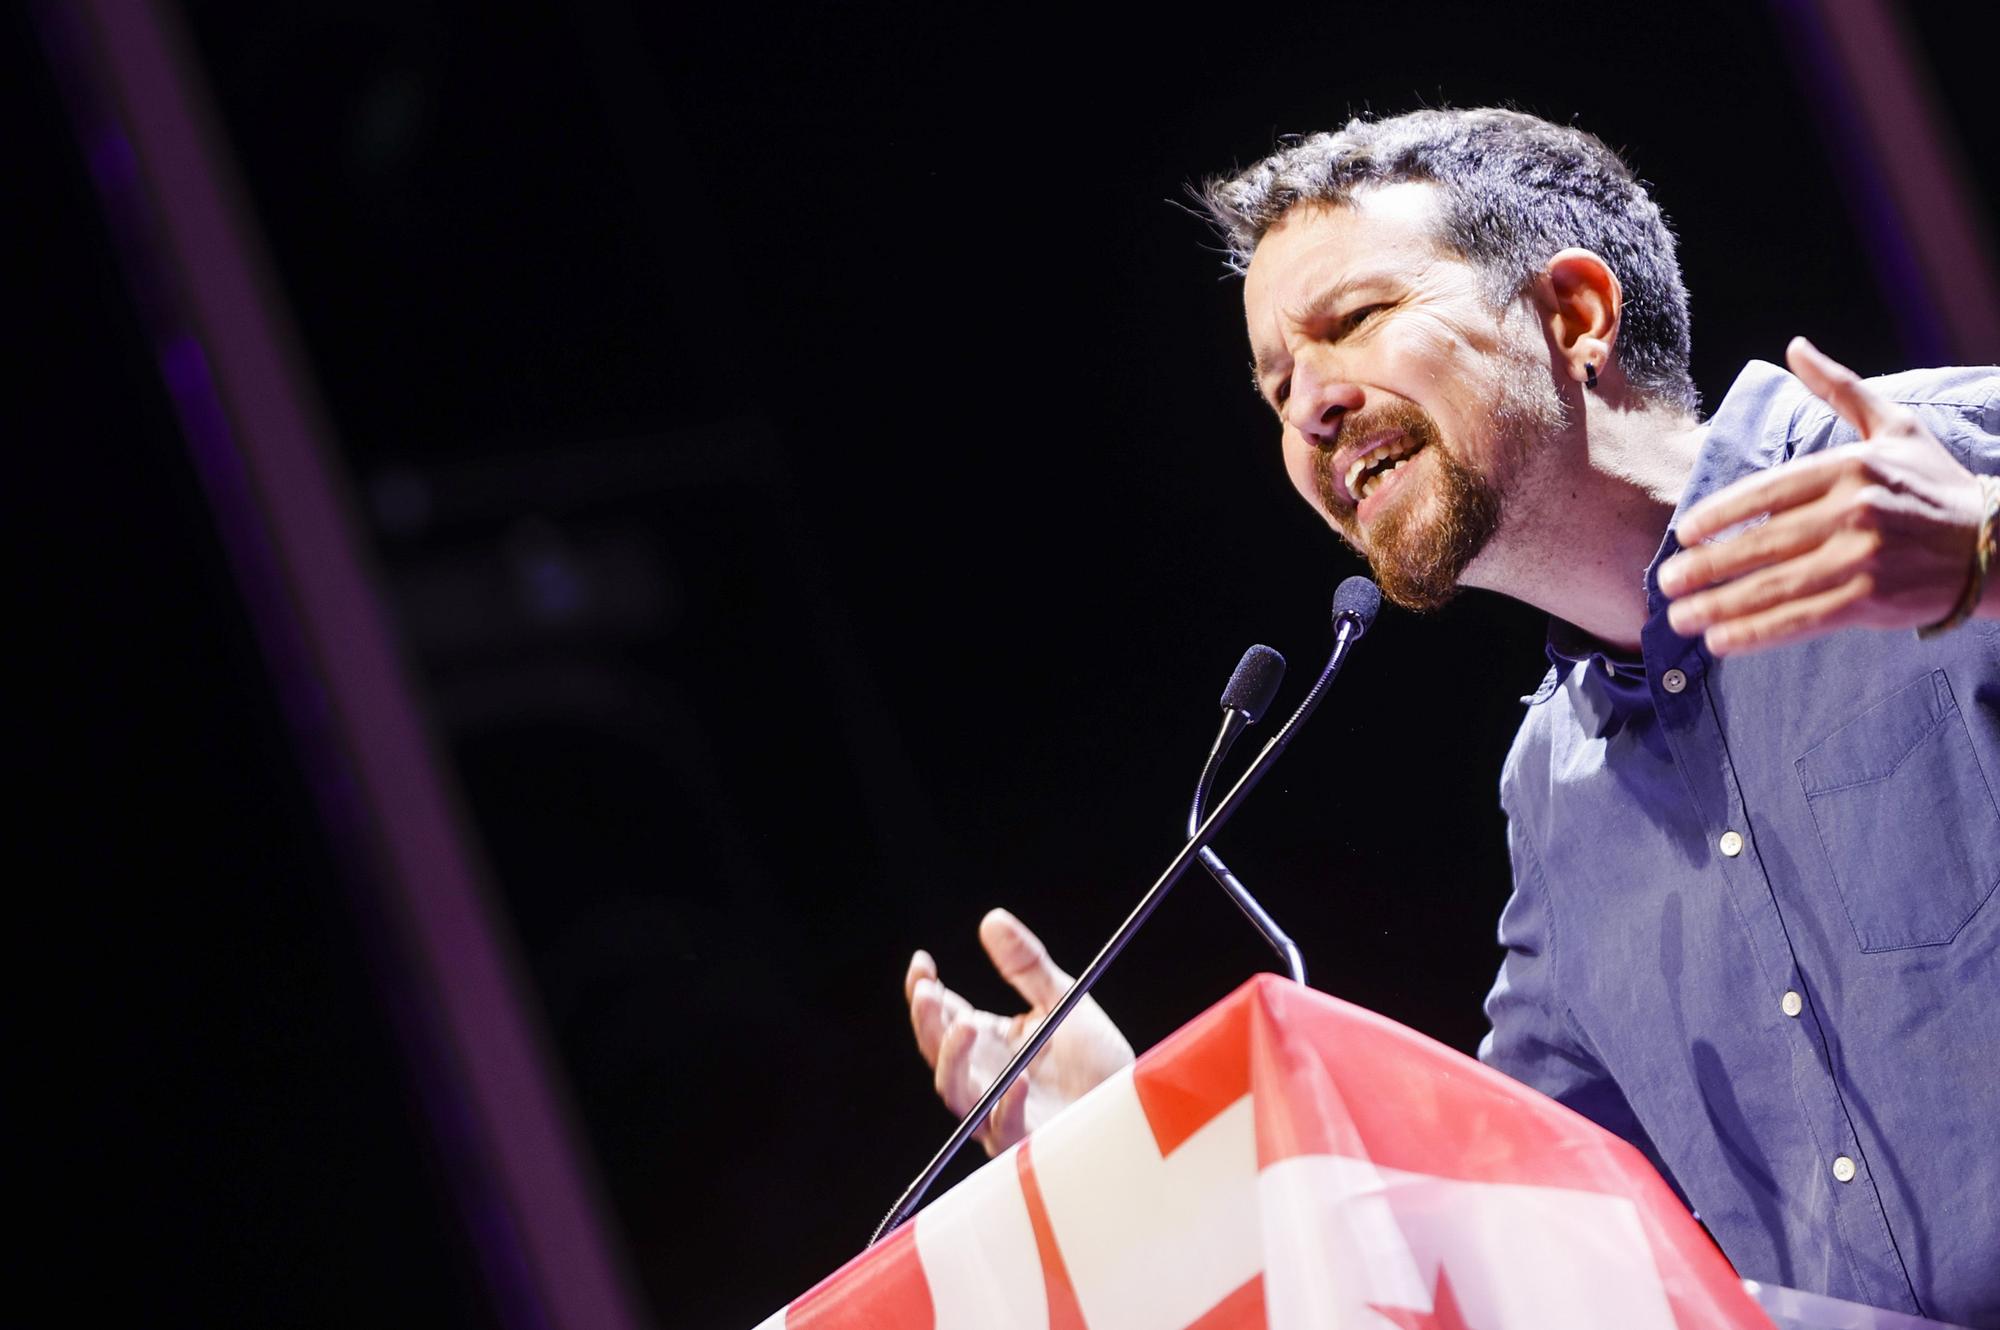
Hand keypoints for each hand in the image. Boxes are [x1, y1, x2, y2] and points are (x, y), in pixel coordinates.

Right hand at [904, 908, 1134, 1154]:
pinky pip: (1005, 1129)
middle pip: (937, 1053)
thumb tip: (991, 919)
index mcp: (988, 1042)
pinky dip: (1008, 1104)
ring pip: (956, 1094)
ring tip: (965, 1025)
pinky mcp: (1027, 1141)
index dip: (923, 992)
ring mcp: (999, 1111)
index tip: (922, 963)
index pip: (941, 1016)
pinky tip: (1021, 1078)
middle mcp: (984, 1077)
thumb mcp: (1062, 999)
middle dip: (926, 1023)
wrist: (1135, 1101)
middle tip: (929, 992)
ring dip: (953, 1060)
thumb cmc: (1095, 1057)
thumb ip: (1026, 965)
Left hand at [1658, 337, 1985, 653]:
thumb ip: (1841, 389)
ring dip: (1720, 605)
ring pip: (1775, 586)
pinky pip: (1801, 619)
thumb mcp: (1894, 427)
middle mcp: (1853, 512)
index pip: (1767, 492)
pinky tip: (1722, 640)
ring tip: (1680, 618)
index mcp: (1850, 468)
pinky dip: (1757, 632)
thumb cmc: (1934, 485)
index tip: (1683, 534)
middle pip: (1762, 543)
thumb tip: (1796, 347)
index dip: (1720, 514)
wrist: (1996, 544)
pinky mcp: (1871, 602)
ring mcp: (1862, 560)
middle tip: (1665, 583)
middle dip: (1707, 567)